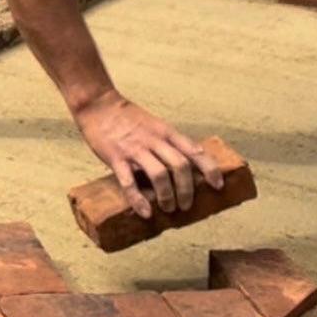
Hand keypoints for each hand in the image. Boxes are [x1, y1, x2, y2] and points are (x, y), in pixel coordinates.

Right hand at [74, 89, 223, 217]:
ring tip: (168, 209)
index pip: (194, 151)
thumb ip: (166, 142)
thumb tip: (182, 166)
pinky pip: (129, 182)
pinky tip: (145, 212)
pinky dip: (139, 199)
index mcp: (166, 132)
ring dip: (168, 196)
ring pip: (159, 175)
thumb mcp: (154, 124)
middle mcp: (154, 140)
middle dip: (187, 190)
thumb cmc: (126, 116)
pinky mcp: (116, 158)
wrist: (98, 104)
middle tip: (186, 206)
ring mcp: (135, 149)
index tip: (218, 185)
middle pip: (180, 166)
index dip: (209, 169)